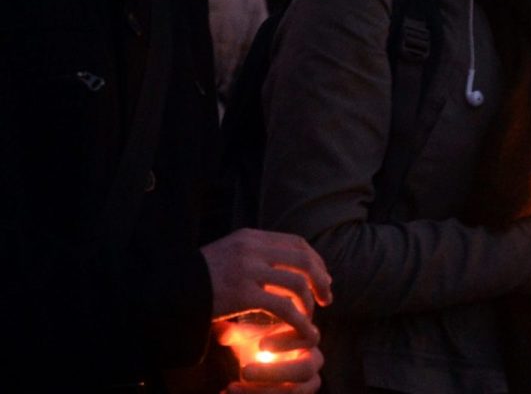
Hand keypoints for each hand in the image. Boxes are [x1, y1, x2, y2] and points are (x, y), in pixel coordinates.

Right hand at [203, 229, 332, 347]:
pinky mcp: (242, 294)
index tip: (322, 279)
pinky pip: (282, 307)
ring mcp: (247, 270)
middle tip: (326, 298)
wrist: (165, 294)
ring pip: (296, 284)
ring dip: (309, 304)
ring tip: (310, 319)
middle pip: (303, 260)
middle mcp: (251, 249)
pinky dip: (298, 321)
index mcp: (250, 237)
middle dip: (320, 280)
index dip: (315, 261)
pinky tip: (303, 331)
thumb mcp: (227, 257)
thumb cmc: (197, 281)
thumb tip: (285, 268)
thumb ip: (254, 257)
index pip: (296, 243)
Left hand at [228, 340, 322, 393]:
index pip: (310, 338)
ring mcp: (308, 386)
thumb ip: (237, 333)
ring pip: (293, 392)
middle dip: (273, 372)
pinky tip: (228, 392)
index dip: (288, 342)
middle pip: (304, 370)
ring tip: (231, 387)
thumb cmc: (260, 347)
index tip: (261, 344)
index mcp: (308, 340)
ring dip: (259, 391)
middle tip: (245, 371)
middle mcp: (313, 364)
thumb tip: (219, 329)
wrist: (266, 370)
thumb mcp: (251, 337)